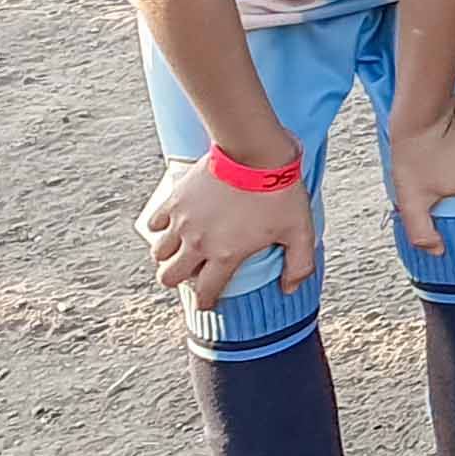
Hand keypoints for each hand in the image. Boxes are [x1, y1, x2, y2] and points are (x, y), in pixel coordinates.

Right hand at [138, 152, 320, 314]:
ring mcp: (182, 222)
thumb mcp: (300, 231)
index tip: (208, 303)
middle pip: (169, 276)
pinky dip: (160, 229)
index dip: (206, 302)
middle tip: (192, 274)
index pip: (206, 291)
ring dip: (168, 257)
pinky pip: (154, 223)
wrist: (256, 152)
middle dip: (178, 280)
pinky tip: (172, 226)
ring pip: (158, 253)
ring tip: (182, 251)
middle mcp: (197, 243)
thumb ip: (299, 265)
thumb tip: (289, 289)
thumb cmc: (280, 192)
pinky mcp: (174, 200)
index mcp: (225, 255)